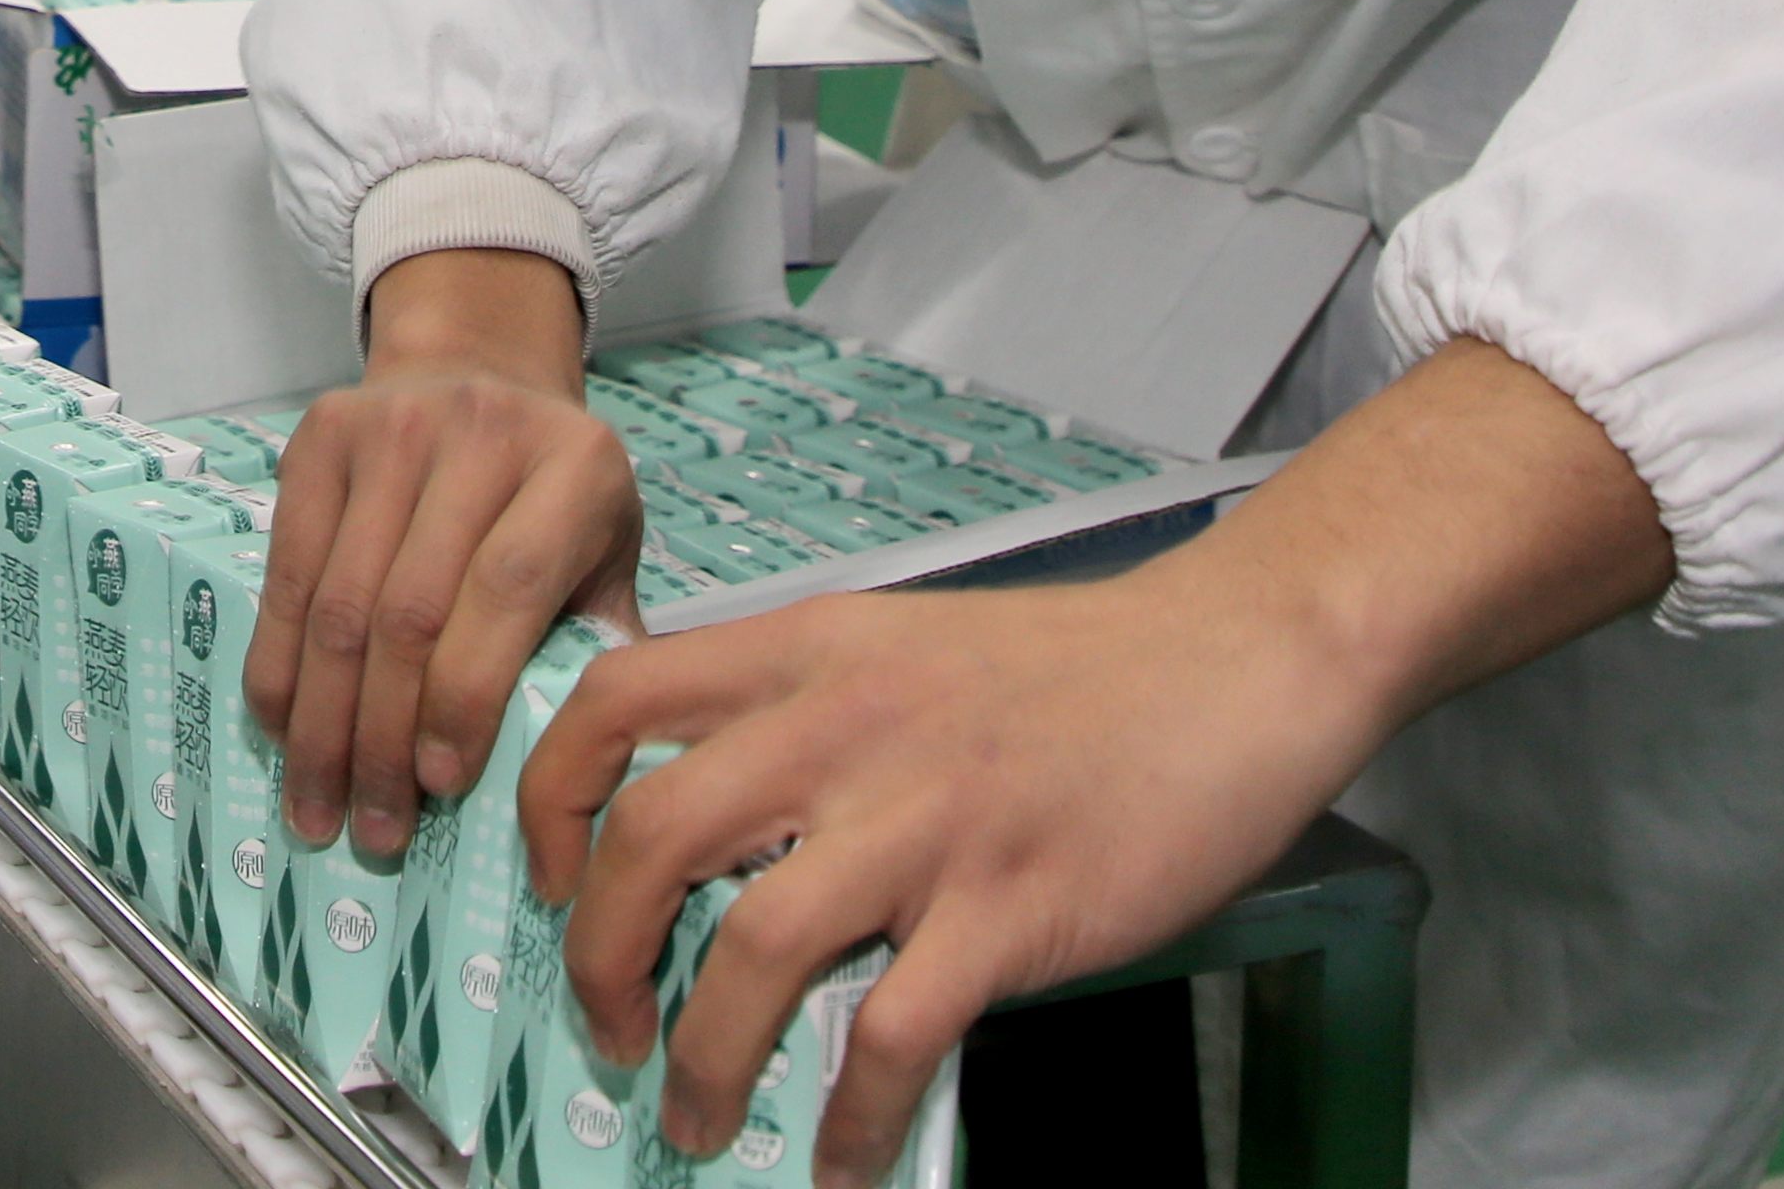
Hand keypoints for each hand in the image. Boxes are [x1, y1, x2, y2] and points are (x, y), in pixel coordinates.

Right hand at [245, 247, 640, 859]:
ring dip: (322, 723)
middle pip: (408, 610)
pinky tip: (284, 730)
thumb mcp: (608, 555)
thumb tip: (585, 789)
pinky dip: (280, 664)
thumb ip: (598, 650)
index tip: (441, 786)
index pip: (505, 591)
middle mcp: (480, 432)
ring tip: (319, 809)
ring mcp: (390, 425)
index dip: (465, 696)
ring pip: (338, 603)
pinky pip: (288, 573)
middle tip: (372, 832)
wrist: (482, 370)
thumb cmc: (555, 497)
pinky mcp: (320, 434)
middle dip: (381, 739)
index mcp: (575, 468)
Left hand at [519, 338, 1671, 1187]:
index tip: (555, 879)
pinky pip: (893, 1033)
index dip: (550, 799)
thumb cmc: (1074, 669)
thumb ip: (799, 706)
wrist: (1233, 660)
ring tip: (694, 1114)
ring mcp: (928, 822)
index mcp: (808, 654)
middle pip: (654, 838)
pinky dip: (845, 1115)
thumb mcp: (899, 645)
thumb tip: (704, 804)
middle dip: (601, 956)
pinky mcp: (1010, 910)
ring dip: (702, 1054)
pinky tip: (835, 1155)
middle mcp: (847, 729)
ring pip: (756, 947)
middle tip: (606, 1024)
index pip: (614, 701)